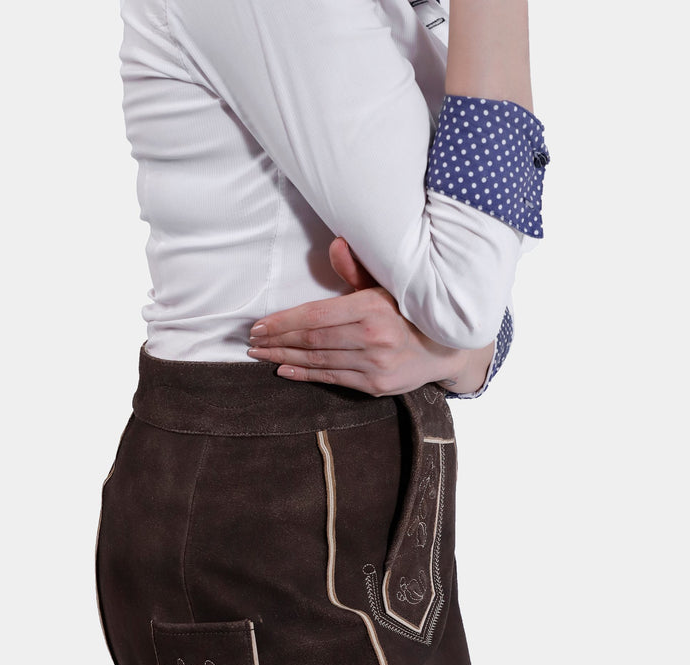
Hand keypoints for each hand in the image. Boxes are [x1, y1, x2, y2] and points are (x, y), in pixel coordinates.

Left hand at [248, 237, 495, 396]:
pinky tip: (284, 369)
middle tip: (252, 341)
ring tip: (261, 354)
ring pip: (319, 360)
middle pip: (313, 340)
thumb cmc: (411, 312)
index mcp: (374, 307)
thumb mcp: (389, 285)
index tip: (260, 325)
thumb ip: (358, 270)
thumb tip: (336, 244)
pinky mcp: (376, 385)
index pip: (317, 315)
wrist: (447, 348)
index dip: (285, 321)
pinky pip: (333, 378)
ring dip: (285, 356)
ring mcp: (375, 364)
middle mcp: (374, 337)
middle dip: (278, 340)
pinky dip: (305, 374)